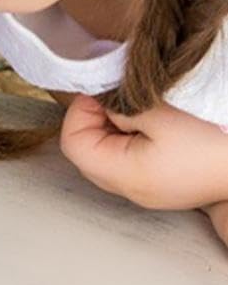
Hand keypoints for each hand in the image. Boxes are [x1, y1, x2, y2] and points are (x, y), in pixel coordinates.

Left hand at [59, 94, 227, 211]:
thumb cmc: (210, 139)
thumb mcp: (158, 113)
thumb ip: (119, 106)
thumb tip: (99, 102)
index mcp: (126, 175)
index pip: (73, 144)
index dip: (79, 112)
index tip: (101, 93)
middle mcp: (131, 191)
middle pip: (85, 153)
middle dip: (93, 120)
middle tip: (116, 99)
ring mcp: (147, 192)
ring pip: (104, 157)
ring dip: (111, 129)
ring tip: (136, 111)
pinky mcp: (161, 186)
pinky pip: (126, 162)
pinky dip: (128, 140)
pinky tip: (150, 125)